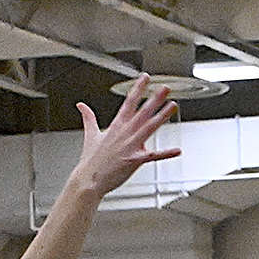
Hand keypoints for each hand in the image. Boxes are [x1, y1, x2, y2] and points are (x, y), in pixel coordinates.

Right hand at [68, 81, 179, 198]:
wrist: (89, 179)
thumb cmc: (91, 161)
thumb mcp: (90, 135)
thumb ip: (88, 118)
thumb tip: (81, 105)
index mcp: (116, 126)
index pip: (129, 102)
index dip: (138, 89)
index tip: (145, 79)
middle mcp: (125, 133)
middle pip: (142, 111)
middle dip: (155, 98)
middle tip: (165, 88)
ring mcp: (130, 146)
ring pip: (149, 127)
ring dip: (162, 116)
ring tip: (173, 106)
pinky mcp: (134, 160)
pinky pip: (153, 155)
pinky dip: (166, 153)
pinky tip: (177, 150)